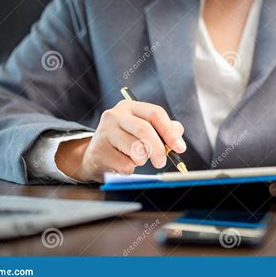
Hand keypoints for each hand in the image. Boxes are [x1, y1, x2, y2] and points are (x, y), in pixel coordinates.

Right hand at [55, 101, 186, 181]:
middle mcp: (115, 115)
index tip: (180, 147)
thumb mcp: (142, 131)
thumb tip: (178, 131)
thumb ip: (162, 129)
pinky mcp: (99, 150)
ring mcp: (104, 132)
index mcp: (129, 107)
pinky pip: (125, 165)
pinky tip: (121, 163)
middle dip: (158, 149)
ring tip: (135, 159)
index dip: (170, 131)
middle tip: (162, 162)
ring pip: (136, 149)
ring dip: (142, 160)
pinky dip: (129, 169)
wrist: (95, 156)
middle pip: (145, 130)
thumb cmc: (124, 142)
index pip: (155, 113)